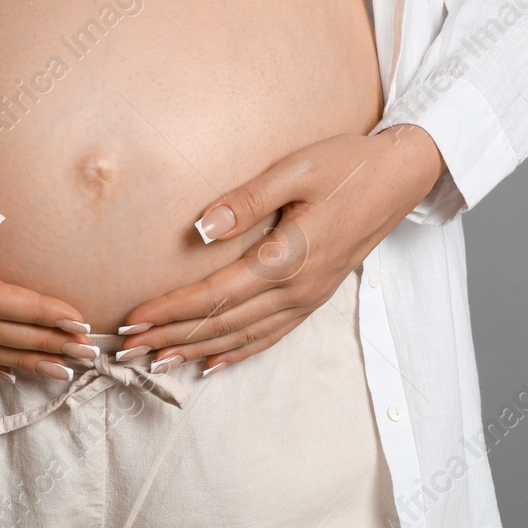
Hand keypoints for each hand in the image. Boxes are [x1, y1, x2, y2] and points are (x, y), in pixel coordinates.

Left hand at [115, 125, 445, 372]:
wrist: (401, 176)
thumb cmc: (347, 164)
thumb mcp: (295, 169)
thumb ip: (246, 200)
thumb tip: (201, 229)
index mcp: (288, 257)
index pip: (215, 294)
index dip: (171, 309)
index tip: (133, 318)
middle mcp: (297, 288)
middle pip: (222, 322)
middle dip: (171, 336)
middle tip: (126, 349)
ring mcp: (309, 297)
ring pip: (243, 336)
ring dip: (197, 350)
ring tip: (156, 360)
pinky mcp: (315, 296)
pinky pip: (271, 336)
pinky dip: (238, 353)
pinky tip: (213, 363)